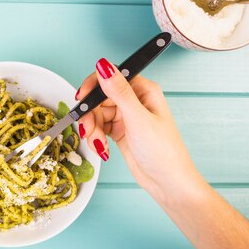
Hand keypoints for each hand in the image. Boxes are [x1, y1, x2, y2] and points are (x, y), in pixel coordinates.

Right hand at [76, 58, 203, 202]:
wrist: (167, 183)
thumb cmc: (163, 151)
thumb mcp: (138, 119)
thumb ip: (119, 92)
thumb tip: (104, 66)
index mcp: (143, 90)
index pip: (110, 77)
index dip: (93, 87)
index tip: (81, 99)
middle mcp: (133, 100)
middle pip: (99, 98)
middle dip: (90, 115)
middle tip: (88, 130)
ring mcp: (126, 116)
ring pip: (96, 114)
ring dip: (92, 130)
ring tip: (99, 145)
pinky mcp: (119, 130)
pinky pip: (98, 128)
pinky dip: (96, 138)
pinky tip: (103, 149)